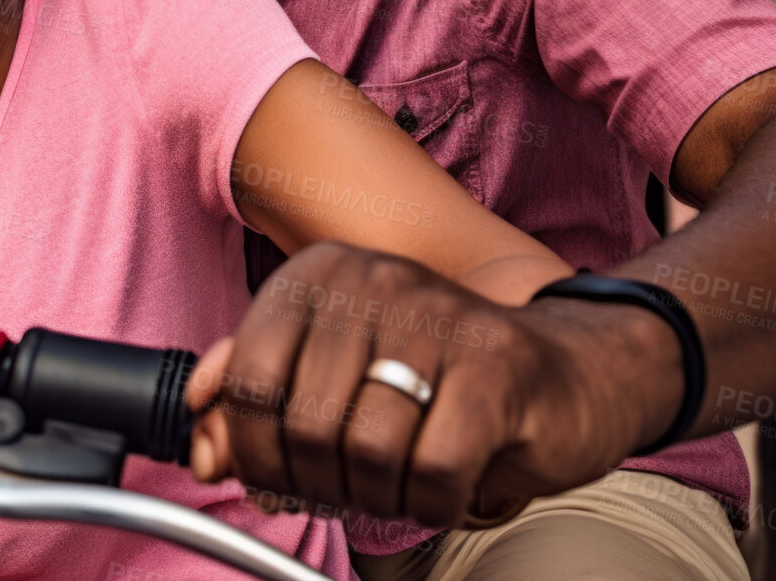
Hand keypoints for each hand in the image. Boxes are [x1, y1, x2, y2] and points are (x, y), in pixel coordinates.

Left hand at [187, 242, 679, 528]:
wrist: (572, 371)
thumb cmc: (441, 377)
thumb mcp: (337, 375)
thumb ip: (257, 398)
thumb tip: (203, 446)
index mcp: (321, 274)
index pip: (247, 382)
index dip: (253, 452)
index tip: (275, 475)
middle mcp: (375, 280)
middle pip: (302, 424)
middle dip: (319, 482)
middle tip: (348, 486)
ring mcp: (439, 320)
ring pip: (364, 452)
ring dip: (379, 494)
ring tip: (401, 480)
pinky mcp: (497, 369)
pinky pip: (432, 471)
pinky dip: (433, 502)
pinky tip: (445, 484)